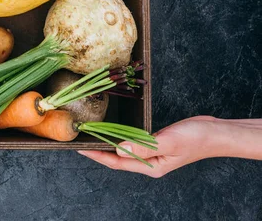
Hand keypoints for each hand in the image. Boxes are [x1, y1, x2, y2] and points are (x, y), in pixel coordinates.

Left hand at [77, 116, 222, 177]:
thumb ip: (144, 146)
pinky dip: (121, 135)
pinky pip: (133, 141)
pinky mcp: (155, 143)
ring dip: (108, 142)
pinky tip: (114, 129)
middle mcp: (149, 162)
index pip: (116, 162)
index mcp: (150, 167)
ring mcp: (152, 153)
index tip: (80, 147)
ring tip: (92, 133)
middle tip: (81, 138)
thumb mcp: (168, 141)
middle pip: (117, 158)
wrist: (216, 133)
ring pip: (124, 149)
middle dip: (98, 150)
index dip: (96, 155)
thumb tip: (119, 149)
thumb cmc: (196, 139)